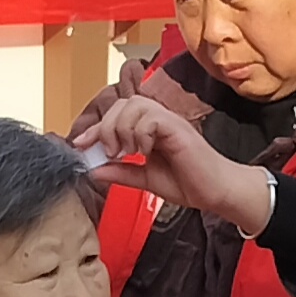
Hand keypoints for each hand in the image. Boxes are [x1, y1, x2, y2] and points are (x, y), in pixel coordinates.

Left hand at [74, 91, 273, 233]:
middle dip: (106, 128)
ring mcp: (169, 121)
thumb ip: (121, 173)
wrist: (216, 193)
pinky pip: (150, 118)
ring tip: (128, 153)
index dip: (95, 128)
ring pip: (133, 106)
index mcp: (149, 129)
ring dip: (122, 130)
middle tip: (111, 153)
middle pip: (121, 104)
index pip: (116, 114)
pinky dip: (141, 134)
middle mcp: (158, 119)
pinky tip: (145, 152)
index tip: (79, 145)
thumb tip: (93, 171)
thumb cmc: (189, 183)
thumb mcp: (145, 179)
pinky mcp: (178, 128)